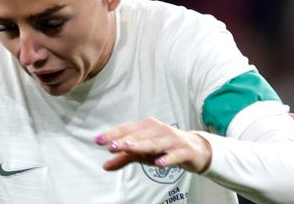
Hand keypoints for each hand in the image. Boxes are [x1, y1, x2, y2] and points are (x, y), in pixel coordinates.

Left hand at [94, 117, 211, 172]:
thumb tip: (105, 166)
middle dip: (124, 140)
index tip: (98, 140)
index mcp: (146, 127)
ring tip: (129, 148)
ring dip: (141, 145)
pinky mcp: (184, 150)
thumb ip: (124, 158)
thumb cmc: (164, 148)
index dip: (112, 134)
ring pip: (154, 143)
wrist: (195, 149)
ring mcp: (172, 139)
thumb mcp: (143, 153)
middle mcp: (158, 130)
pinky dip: (167, 159)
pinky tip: (158, 163)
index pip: (126, 129)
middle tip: (111, 146)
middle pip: (139, 135)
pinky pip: (174, 155)